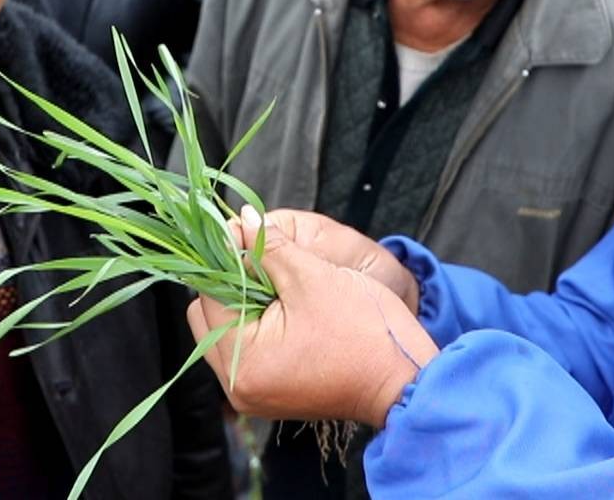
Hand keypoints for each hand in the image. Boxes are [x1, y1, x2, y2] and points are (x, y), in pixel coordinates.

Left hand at [189, 212, 438, 426]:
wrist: (404, 380)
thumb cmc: (365, 332)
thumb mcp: (312, 277)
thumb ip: (268, 246)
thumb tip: (239, 220)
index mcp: (243, 362)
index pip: (209, 296)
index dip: (226, 258)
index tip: (245, 233)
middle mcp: (239, 385)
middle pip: (210, 316)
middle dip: (232, 284)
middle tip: (268, 263)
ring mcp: (254, 393)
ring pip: (227, 331)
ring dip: (245, 303)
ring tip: (282, 286)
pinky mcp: (270, 393)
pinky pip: (247, 349)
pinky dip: (259, 324)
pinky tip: (287, 307)